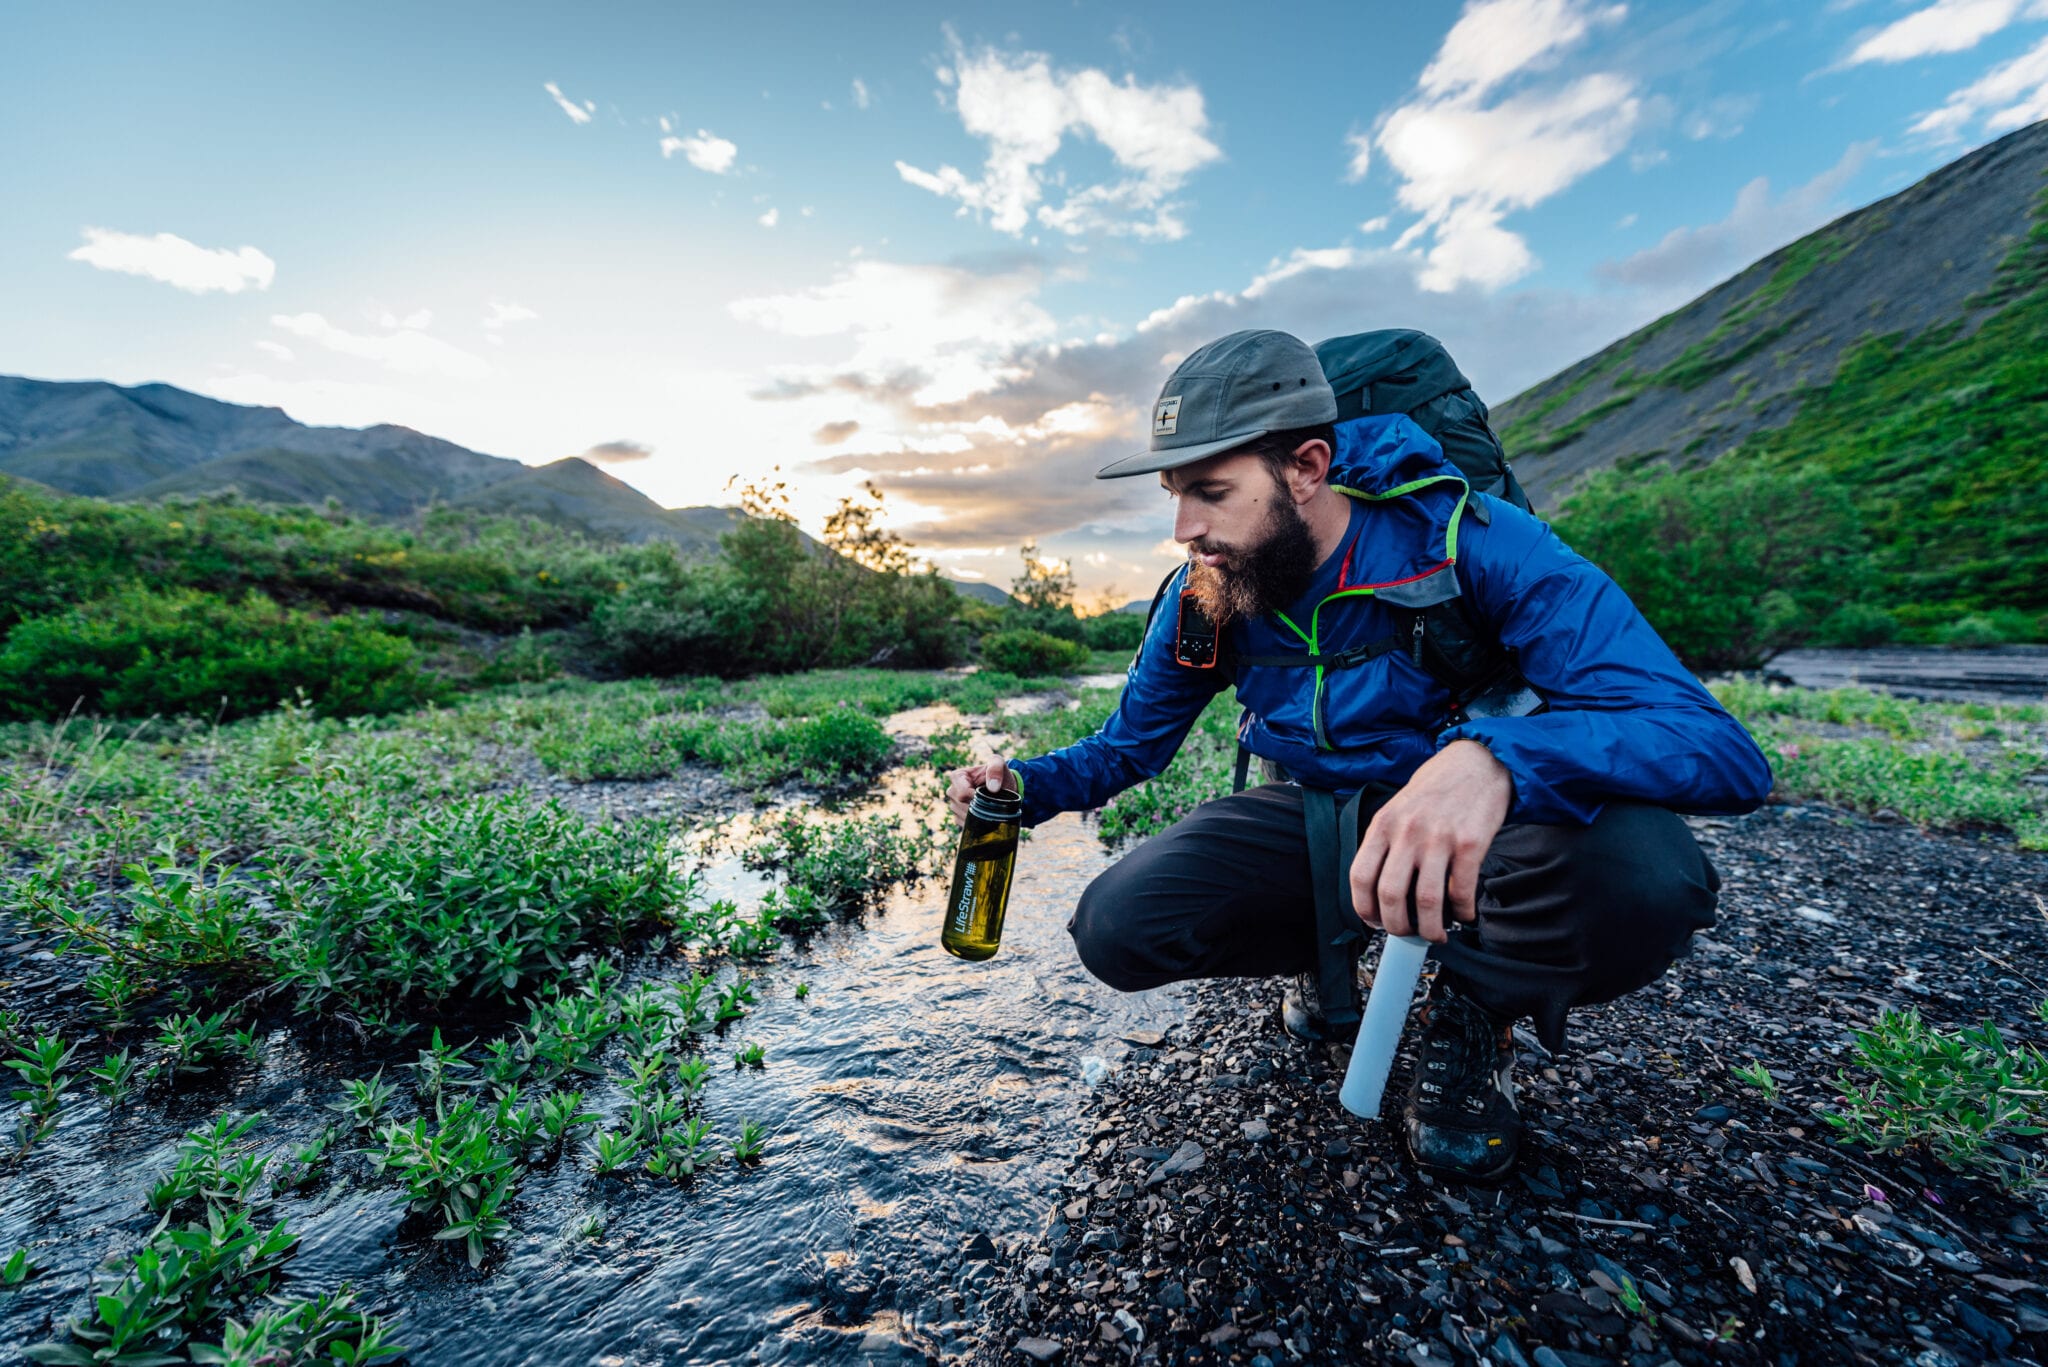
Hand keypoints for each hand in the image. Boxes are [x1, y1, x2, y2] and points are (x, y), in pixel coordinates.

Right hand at [945, 756, 1015, 823]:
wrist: (1003, 789)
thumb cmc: (999, 774)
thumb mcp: (999, 764)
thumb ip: (995, 769)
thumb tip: (992, 788)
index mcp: (957, 776)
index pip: (962, 792)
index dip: (976, 797)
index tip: (988, 797)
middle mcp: (952, 791)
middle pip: (961, 805)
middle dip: (978, 806)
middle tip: (992, 803)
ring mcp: (953, 804)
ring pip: (962, 816)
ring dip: (978, 814)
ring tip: (989, 807)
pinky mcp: (958, 816)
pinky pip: (964, 823)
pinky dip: (976, 821)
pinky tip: (985, 815)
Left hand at [1349, 740, 1511, 943]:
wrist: (1477, 762)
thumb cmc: (1436, 789)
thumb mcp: (1398, 808)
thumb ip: (1387, 843)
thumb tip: (1381, 892)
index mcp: (1383, 825)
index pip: (1360, 876)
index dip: (1364, 908)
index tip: (1373, 921)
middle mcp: (1407, 832)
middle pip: (1391, 895)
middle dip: (1397, 926)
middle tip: (1406, 933)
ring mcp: (1439, 838)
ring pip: (1427, 900)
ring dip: (1430, 928)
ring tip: (1436, 933)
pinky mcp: (1470, 843)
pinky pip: (1462, 891)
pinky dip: (1462, 911)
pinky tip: (1463, 914)